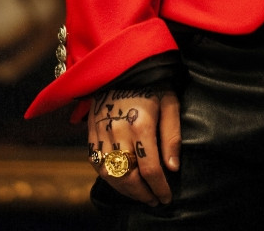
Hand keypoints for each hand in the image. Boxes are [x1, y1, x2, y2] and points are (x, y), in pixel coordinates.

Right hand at [88, 87, 181, 205]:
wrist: (123, 64)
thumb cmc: (152, 83)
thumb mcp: (170, 102)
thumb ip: (172, 135)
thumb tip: (173, 167)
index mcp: (141, 124)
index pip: (150, 168)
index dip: (159, 188)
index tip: (166, 197)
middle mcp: (118, 131)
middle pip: (128, 176)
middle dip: (142, 194)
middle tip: (154, 200)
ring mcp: (101, 132)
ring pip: (110, 174)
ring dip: (124, 190)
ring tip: (139, 194)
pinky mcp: (91, 131)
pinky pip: (95, 162)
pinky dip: (107, 177)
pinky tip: (119, 181)